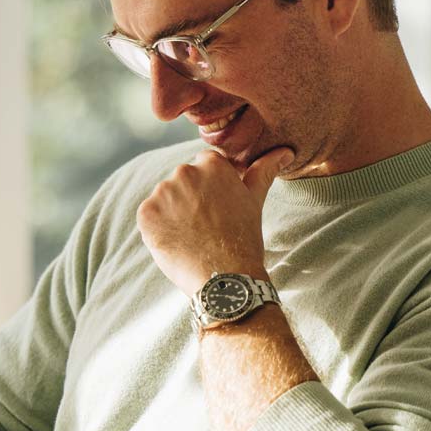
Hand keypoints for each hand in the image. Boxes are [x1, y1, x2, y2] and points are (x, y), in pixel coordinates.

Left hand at [137, 147, 293, 293]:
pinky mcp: (146, 214)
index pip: (204, 166)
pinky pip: (150, 217)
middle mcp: (185, 171)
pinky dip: (158, 229)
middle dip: (190, 200)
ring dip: (173, 214)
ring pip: (165, 199)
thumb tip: (285, 151)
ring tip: (193, 236)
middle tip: (206, 227)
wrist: (225, 278)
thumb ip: (264, 170)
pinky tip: (177, 242)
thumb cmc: (243, 239)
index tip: (218, 209)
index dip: (210, 190)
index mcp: (212, 163)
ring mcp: (162, 192)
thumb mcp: (254, 200)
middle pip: (183, 181)